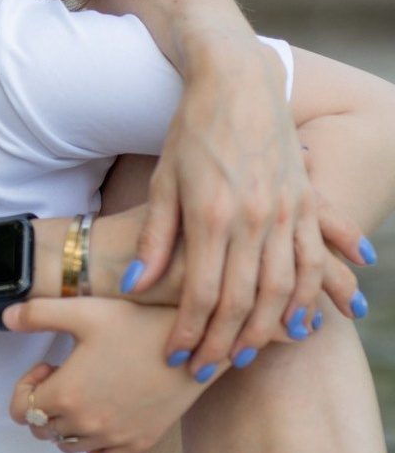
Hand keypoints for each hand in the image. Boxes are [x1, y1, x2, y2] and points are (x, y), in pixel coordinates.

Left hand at [4, 297, 207, 452]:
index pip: (20, 410)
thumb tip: (5, 317)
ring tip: (85, 391)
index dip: (26, 387)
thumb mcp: (83, 311)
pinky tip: (103, 417)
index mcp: (66, 394)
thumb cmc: (137, 323)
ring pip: (69, 446)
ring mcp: (114, 438)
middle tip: (65, 375)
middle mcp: (87, 424)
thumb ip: (37, 313)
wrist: (193, 342)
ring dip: (66, 423)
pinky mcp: (140, 444)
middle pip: (42, 428)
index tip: (48, 366)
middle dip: (44, 402)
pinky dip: (94, 447)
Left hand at [128, 41, 360, 372]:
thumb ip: (155, 237)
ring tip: (246, 355)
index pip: (203, 293)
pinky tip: (305, 323)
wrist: (237, 82)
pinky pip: (314, 261)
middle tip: (204, 370)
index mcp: (213, 215)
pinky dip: (311, 296)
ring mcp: (286, 212)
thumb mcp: (163, 181)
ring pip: (283, 290)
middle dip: (223, 342)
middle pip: (244, 302)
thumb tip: (137, 286)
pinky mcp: (306, 203)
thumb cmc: (191, 130)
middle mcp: (255, 219)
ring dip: (266, 329)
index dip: (190, 331)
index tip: (175, 357)